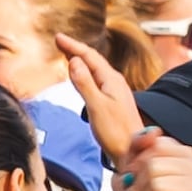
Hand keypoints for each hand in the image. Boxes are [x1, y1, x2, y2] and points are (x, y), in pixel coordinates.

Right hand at [53, 33, 147, 159]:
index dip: (73, 46)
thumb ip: (84, 83)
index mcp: (112, 80)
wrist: (133, 152)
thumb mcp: (96, 107)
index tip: (58, 37)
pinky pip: (97, 80)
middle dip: (76, 50)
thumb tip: (74, 61)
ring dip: (81, 60)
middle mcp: (115, 83)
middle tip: (59, 42)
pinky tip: (82, 77)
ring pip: (95, 70)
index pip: (90, 56)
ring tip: (68, 53)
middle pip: (93, 60)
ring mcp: (115, 92)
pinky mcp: (113, 102)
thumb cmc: (116, 133)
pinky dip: (86, 74)